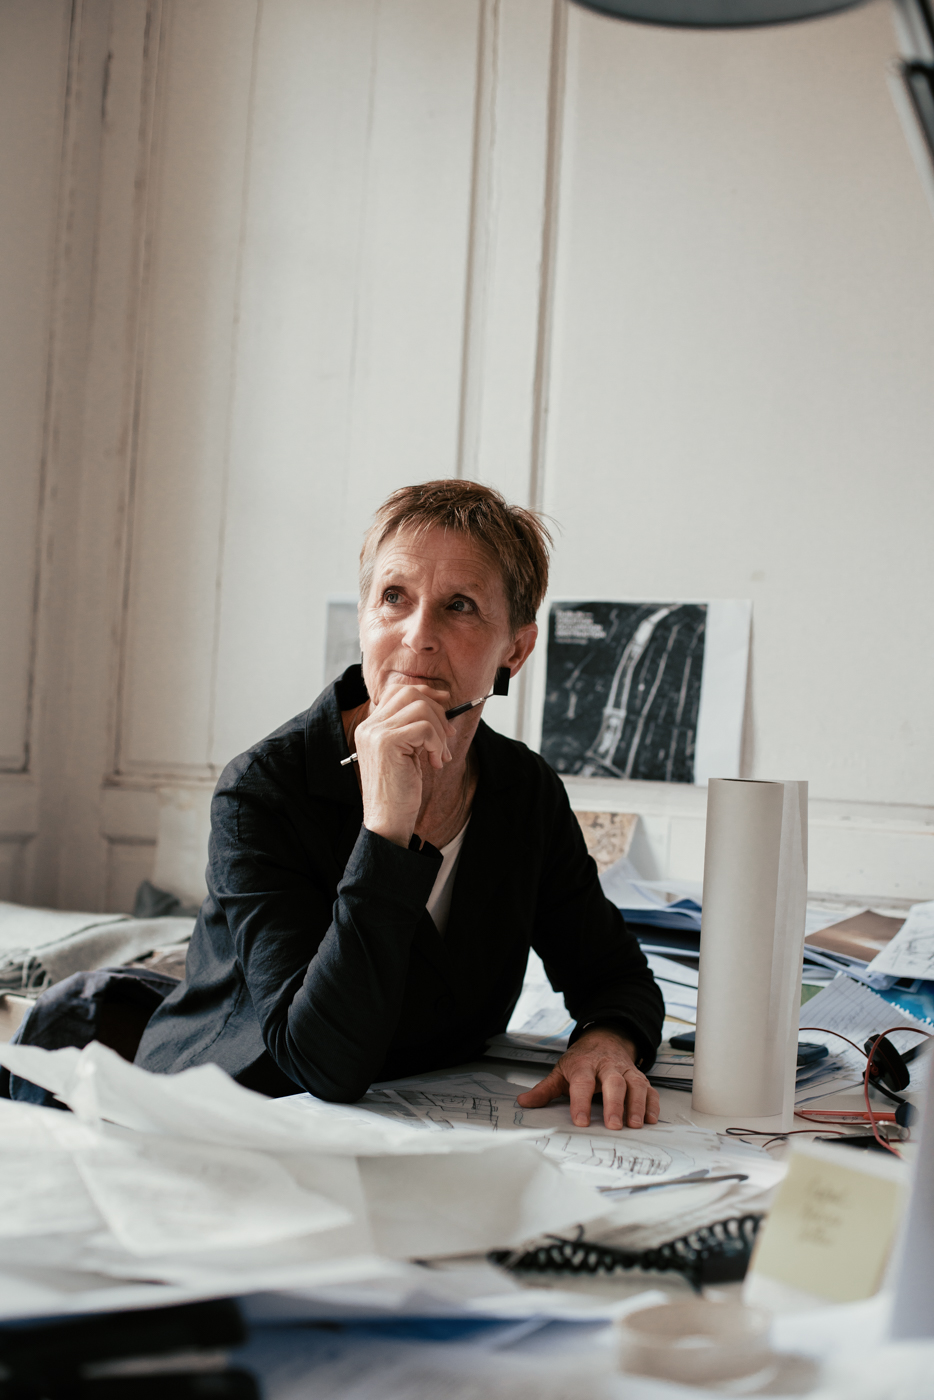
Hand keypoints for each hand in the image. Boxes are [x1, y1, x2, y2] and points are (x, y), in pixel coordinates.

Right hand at [353, 684, 455, 846]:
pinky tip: (434, 762)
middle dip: (437, 711)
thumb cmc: (399, 792)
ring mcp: (375, 733)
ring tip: (439, 755)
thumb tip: (439, 702)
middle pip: (411, 693)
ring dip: (439, 731)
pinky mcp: (387, 743)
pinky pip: (424, 728)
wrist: (387, 821)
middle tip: (447, 735)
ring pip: (421, 708)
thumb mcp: (406, 752)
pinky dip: (437, 743)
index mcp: (370, 727)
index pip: (398, 691)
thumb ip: (413, 728)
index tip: (445, 704)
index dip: (425, 693)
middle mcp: (369, 726)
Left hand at [515, 1028, 658, 1130]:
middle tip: (613, 1125)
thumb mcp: (560, 1071)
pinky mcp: (639, 1077)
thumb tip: (524, 1102)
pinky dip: (652, 1104)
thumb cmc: (582, 1060)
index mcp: (584, 1064)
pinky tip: (651, 1119)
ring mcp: (626, 1071)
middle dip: (615, 1104)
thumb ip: (544, 1089)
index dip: (580, 1102)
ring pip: (635, 1085)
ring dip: (637, 1105)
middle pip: (614, 1082)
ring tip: (635, 1124)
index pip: (582, 1082)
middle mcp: (607, 1066)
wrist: (604, 1039)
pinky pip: (649, 1090)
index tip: (580, 1121)